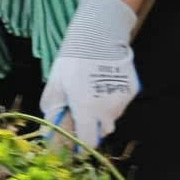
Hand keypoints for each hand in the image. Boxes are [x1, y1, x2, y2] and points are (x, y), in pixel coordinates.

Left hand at [40, 0, 139, 147]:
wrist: (99, 35)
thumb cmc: (73, 60)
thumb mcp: (56, 84)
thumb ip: (53, 110)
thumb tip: (48, 132)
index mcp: (86, 110)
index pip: (88, 142)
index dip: (82, 143)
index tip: (77, 140)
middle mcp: (107, 110)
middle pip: (102, 130)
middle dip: (94, 125)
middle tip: (85, 110)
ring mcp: (122, 100)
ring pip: (113, 116)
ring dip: (104, 111)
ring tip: (95, 90)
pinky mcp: (132, 90)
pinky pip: (121, 102)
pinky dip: (114, 97)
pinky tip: (106, 80)